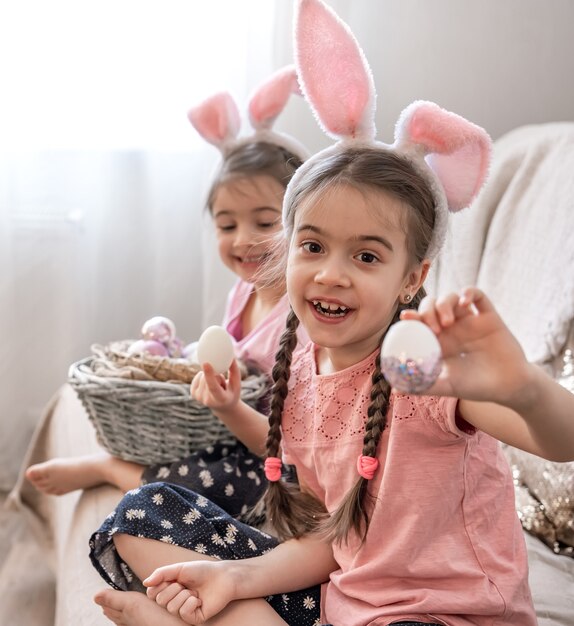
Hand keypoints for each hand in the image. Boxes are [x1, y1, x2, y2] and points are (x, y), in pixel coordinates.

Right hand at [144, 560, 236, 624]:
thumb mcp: (179, 568)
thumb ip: (161, 574)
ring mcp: (183, 611)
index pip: (152, 593)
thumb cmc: (201, 571)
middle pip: (160, 601)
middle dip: (174, 588)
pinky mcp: (194, 618)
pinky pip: (184, 613)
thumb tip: (145, 583)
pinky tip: (199, 599)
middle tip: (186, 584)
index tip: (172, 578)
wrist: (222, 576)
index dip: (160, 585)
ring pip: (172, 608)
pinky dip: (191, 603)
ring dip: (184, 595)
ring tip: (194, 591)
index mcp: (168, 590)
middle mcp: (174, 602)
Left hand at [190, 359, 241, 413]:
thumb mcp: (236, 383)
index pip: (213, 386)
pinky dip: (204, 376)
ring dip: (210, 376)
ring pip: (202, 376)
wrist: (223, 407)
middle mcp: (207, 400)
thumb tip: (231, 355)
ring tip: (216, 385)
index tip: (206, 363)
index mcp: (221, 399)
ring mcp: (199, 398)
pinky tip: (209, 384)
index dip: (209, 374)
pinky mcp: (193, 394)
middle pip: (207, 378)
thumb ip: (234, 370)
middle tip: (222, 383)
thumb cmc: (232, 392)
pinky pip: (198, 376)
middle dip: (216, 374)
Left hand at [401, 287, 531, 405]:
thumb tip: (395, 389)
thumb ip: (423, 385)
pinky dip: (468, 292)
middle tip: (433, 328)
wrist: (510, 388)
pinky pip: (478, 295)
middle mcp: (453, 328)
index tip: (405, 318)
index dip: (412, 317)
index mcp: (440, 341)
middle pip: (433, 305)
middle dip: (428, 310)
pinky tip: (464, 302)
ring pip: (452, 297)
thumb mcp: (447, 386)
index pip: (421, 322)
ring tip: (448, 323)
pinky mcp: (489, 317)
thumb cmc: (477, 387)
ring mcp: (471, 321)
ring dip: (445, 303)